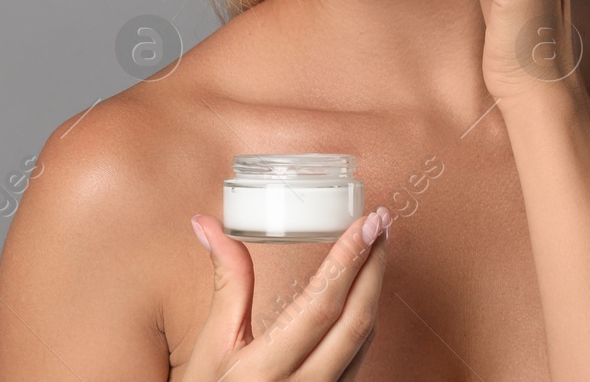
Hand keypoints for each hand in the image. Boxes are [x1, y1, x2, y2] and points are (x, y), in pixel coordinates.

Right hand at [183, 207, 391, 380]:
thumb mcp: (210, 345)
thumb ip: (226, 283)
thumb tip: (208, 225)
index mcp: (267, 369)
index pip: (322, 304)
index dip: (349, 259)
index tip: (366, 222)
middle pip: (356, 320)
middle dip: (374, 267)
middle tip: (381, 224)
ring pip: (364, 341)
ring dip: (374, 292)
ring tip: (376, 250)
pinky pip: (359, 360)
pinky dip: (364, 321)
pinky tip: (363, 296)